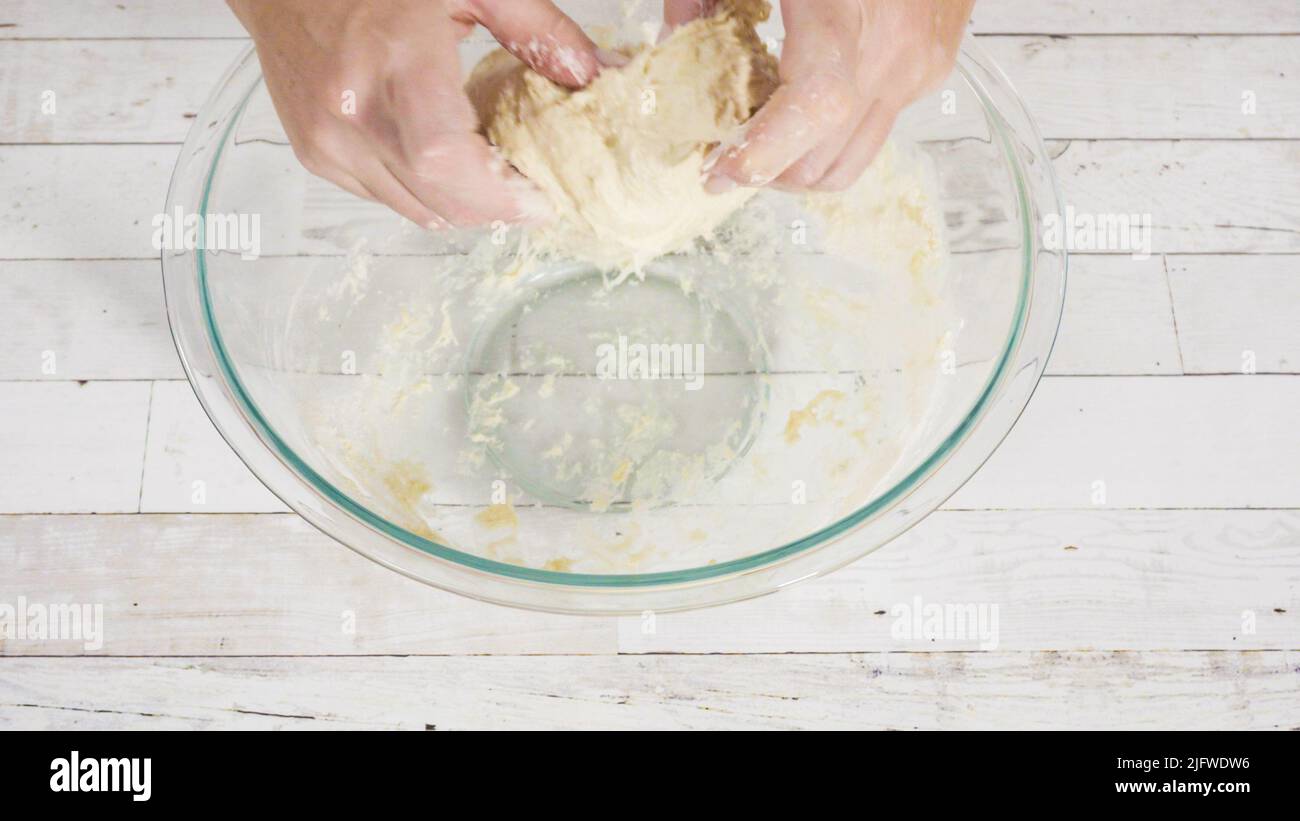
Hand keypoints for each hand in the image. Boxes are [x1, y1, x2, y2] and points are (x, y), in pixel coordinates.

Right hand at [228, 0, 609, 227]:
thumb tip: (598, 76)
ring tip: (490, 171)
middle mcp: (350, 112)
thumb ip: (538, 30)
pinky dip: (423, 189)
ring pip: (414, 209)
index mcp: (392, 62)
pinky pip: (386, 196)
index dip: (502, 196)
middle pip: (438, 202)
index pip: (447, 164)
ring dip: (461, 204)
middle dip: (495, 209)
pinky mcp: (316, 153)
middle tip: (531, 191)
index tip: (542, 198)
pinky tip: (440, 156)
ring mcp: (327, 140)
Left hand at [672, 0, 973, 192]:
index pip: (813, 109)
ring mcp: (916, 68)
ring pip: (849, 162)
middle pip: (821, 159)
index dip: (761, 153)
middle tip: (722, 154)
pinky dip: (830, 135)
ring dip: (797, 165)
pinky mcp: (930, 71)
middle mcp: (890, 51)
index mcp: (845, 13)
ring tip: (761, 140)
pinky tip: (802, 102)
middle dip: (765, 170)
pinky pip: (873, 130)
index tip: (717, 170)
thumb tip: (673, 43)